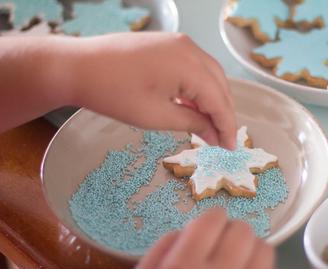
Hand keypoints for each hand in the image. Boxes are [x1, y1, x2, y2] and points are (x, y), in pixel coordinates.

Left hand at [69, 33, 235, 148]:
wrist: (78, 66)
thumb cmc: (114, 94)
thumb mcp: (156, 116)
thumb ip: (192, 123)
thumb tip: (215, 134)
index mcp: (189, 65)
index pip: (219, 100)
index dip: (227, 126)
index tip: (230, 148)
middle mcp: (190, 48)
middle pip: (219, 85)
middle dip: (223, 113)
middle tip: (222, 140)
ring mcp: (179, 43)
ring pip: (210, 74)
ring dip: (213, 100)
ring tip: (209, 125)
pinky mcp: (169, 44)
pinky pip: (195, 67)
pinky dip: (199, 87)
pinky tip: (193, 105)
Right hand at [122, 208, 284, 268]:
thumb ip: (163, 248)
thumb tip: (190, 229)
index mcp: (184, 268)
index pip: (212, 221)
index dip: (212, 217)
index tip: (210, 223)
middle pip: (243, 232)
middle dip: (233, 229)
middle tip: (224, 240)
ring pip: (266, 252)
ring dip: (252, 249)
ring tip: (240, 258)